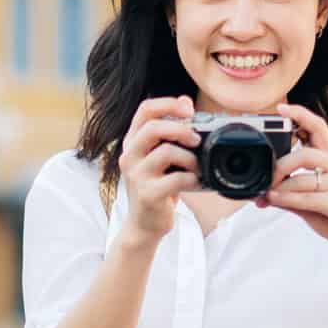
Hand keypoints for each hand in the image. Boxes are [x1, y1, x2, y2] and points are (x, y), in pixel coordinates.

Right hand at [114, 95, 198, 250]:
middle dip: (181, 129)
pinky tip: (196, 183)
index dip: (168, 104)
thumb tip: (187, 102)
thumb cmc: (156, 188)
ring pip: (167, 152)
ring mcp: (136, 175)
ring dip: (190, 158)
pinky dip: (193, 179)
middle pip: (153, 127)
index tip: (189, 108)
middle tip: (197, 139)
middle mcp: (129, 156)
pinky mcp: (147, 194)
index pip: (145, 110)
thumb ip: (169, 134)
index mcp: (132, 142)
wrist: (144, 225)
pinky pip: (177, 179)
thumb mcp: (159, 157)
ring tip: (197, 168)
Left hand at [256, 102, 327, 262]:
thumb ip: (290, 194)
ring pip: (303, 179)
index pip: (320, 128)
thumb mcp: (311, 203)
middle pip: (305, 153)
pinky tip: (275, 200)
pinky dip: (287, 199)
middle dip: (280, 165)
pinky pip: (308, 197)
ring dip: (280, 189)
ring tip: (267, 195)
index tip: (281, 108)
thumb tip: (262, 193)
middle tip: (266, 179)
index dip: (300, 115)